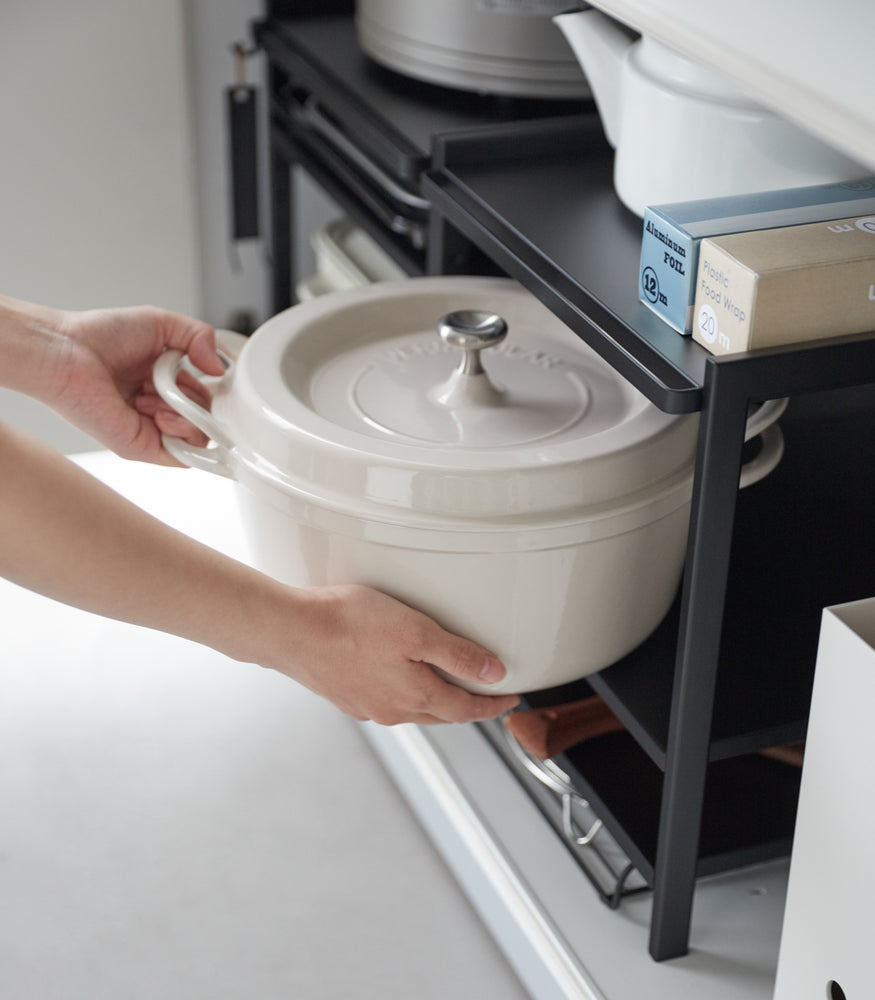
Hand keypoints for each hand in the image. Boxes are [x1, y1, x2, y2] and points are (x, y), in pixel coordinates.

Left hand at [50, 305, 224, 464]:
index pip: (202, 397)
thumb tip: (220, 368)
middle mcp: (156, 407)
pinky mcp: (142, 447)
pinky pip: (184, 455)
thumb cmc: (98, 336)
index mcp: (161, 382)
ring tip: (156, 398)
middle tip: (172, 384)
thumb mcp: (162, 323)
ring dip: (189, 416)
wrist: (67, 352)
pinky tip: (160, 414)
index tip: (200, 373)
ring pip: (199, 438)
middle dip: (196, 400)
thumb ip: (200, 337)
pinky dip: (183, 434)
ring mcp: (150, 430)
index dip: (207, 386)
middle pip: (204, 418)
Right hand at [269, 584, 519, 725]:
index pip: (466, 709)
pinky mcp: (343, 694)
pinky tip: (395, 675)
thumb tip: (495, 674)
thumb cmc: (349, 625)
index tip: (510, 699)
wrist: (290, 631)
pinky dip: (402, 691)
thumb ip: (458, 655)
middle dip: (465, 705)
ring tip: (445, 682)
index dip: (492, 705)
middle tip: (484, 694)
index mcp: (415, 697)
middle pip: (440, 714)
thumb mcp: (416, 631)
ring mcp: (365, 705)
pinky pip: (384, 698)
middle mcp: (391, 710)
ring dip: (433, 699)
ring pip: (411, 708)